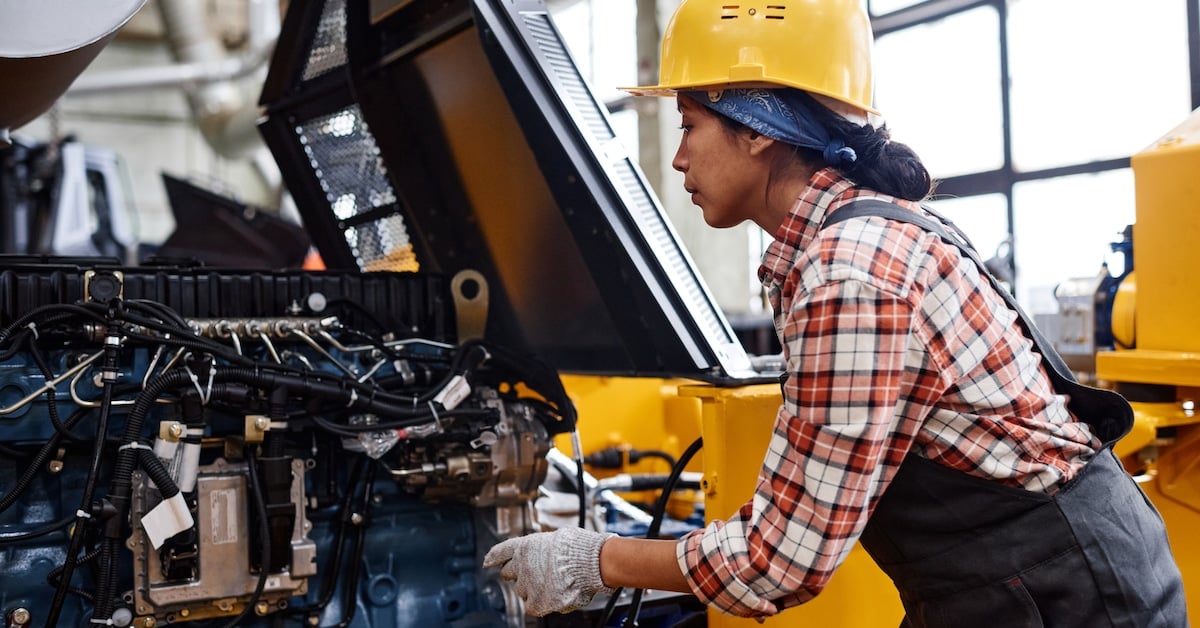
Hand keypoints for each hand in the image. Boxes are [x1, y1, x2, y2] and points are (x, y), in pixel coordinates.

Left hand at [483, 527, 615, 615]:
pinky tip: (554, 596)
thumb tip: (544, 555)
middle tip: (533, 574)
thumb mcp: (558, 537)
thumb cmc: (579, 548)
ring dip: (532, 589)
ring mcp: (527, 585)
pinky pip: (533, 606)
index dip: (493, 557)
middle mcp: (521, 566)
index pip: (501, 552)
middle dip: (518, 574)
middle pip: (508, 573)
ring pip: (522, 591)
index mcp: (525, 546)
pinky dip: (541, 603)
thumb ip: (543, 548)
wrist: (590, 563)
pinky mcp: (537, 603)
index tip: (487, 561)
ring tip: (553, 584)